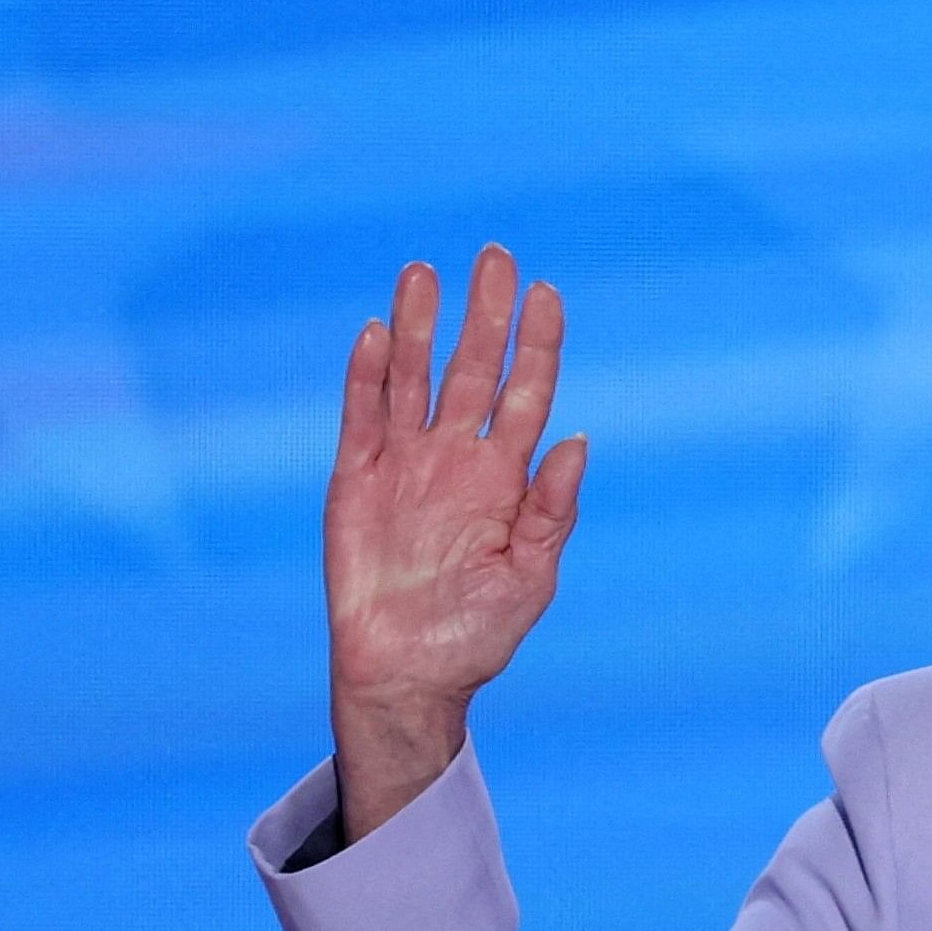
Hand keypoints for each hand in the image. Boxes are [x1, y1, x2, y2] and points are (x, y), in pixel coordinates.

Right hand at [321, 244, 586, 838]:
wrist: (406, 674)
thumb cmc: (476, 634)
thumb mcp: (530, 577)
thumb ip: (551, 511)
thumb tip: (577, 439)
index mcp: (504, 480)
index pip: (525, 395)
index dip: (537, 344)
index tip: (548, 293)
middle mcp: (455, 460)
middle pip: (472, 370)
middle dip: (484, 315)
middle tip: (494, 256)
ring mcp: (403, 465)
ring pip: (411, 379)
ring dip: (418, 327)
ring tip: (424, 272)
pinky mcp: (354, 480)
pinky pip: (360, 417)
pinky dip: (366, 376)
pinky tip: (374, 331)